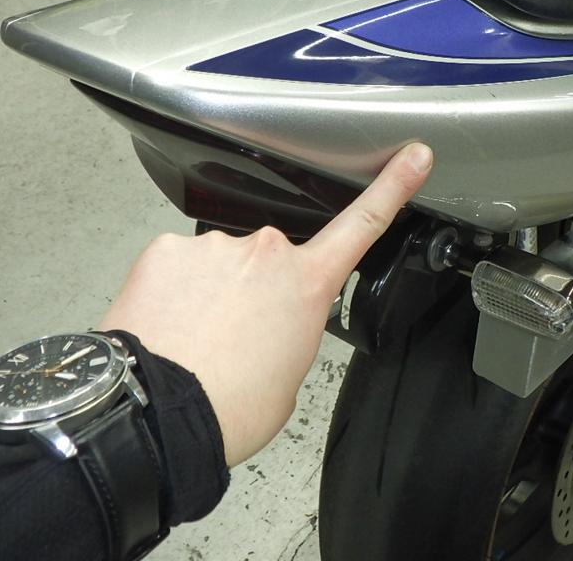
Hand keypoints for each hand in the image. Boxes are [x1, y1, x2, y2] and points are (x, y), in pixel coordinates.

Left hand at [98, 143, 433, 466]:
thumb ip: (292, 331)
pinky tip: (170, 324)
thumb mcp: (290, 375)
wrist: (160, 414)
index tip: (412, 156)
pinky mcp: (167, 250)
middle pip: (269, 260)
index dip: (392, 187)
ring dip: (212, 293)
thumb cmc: (229, 405)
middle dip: (256, 289)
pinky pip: (178, 265)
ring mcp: (214, 247)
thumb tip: (271, 326)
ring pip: (221, 264)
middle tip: (235, 337)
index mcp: (307, 284)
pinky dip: (174, 291)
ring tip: (196, 339)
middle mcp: (266, 252)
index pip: (362, 225)